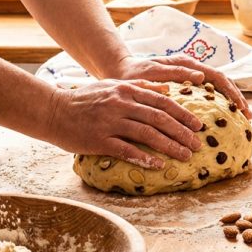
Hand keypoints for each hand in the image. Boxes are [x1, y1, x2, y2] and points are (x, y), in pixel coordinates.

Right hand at [46, 79, 203, 168]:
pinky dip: (145, 157)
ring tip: (185, 156)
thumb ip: (139, 87)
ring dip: (170, 146)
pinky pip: (127, 150)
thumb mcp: (112, 86)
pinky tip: (159, 165)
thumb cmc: (84, 100)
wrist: (52, 111)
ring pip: (148, 134)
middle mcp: (121, 104)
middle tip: (198, 144)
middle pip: (160, 119)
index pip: (162, 102)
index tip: (198, 125)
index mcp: (126, 90)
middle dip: (182, 133)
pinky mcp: (100, 140)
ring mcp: (110, 122)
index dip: (183, 114)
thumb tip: (166, 90)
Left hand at [111, 55, 251, 118]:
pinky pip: (207, 95)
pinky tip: (223, 119)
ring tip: (242, 119)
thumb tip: (200, 76)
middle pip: (222, 83)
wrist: (120, 73)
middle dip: (237, 99)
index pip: (217, 77)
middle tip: (248, 117)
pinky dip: (218, 106)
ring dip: (231, 103)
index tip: (241, 108)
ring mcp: (190, 78)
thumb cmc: (133, 73)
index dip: (231, 92)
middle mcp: (192, 69)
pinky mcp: (186, 87)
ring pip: (217, 89)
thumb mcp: (151, 72)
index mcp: (186, 64)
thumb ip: (175, 73)